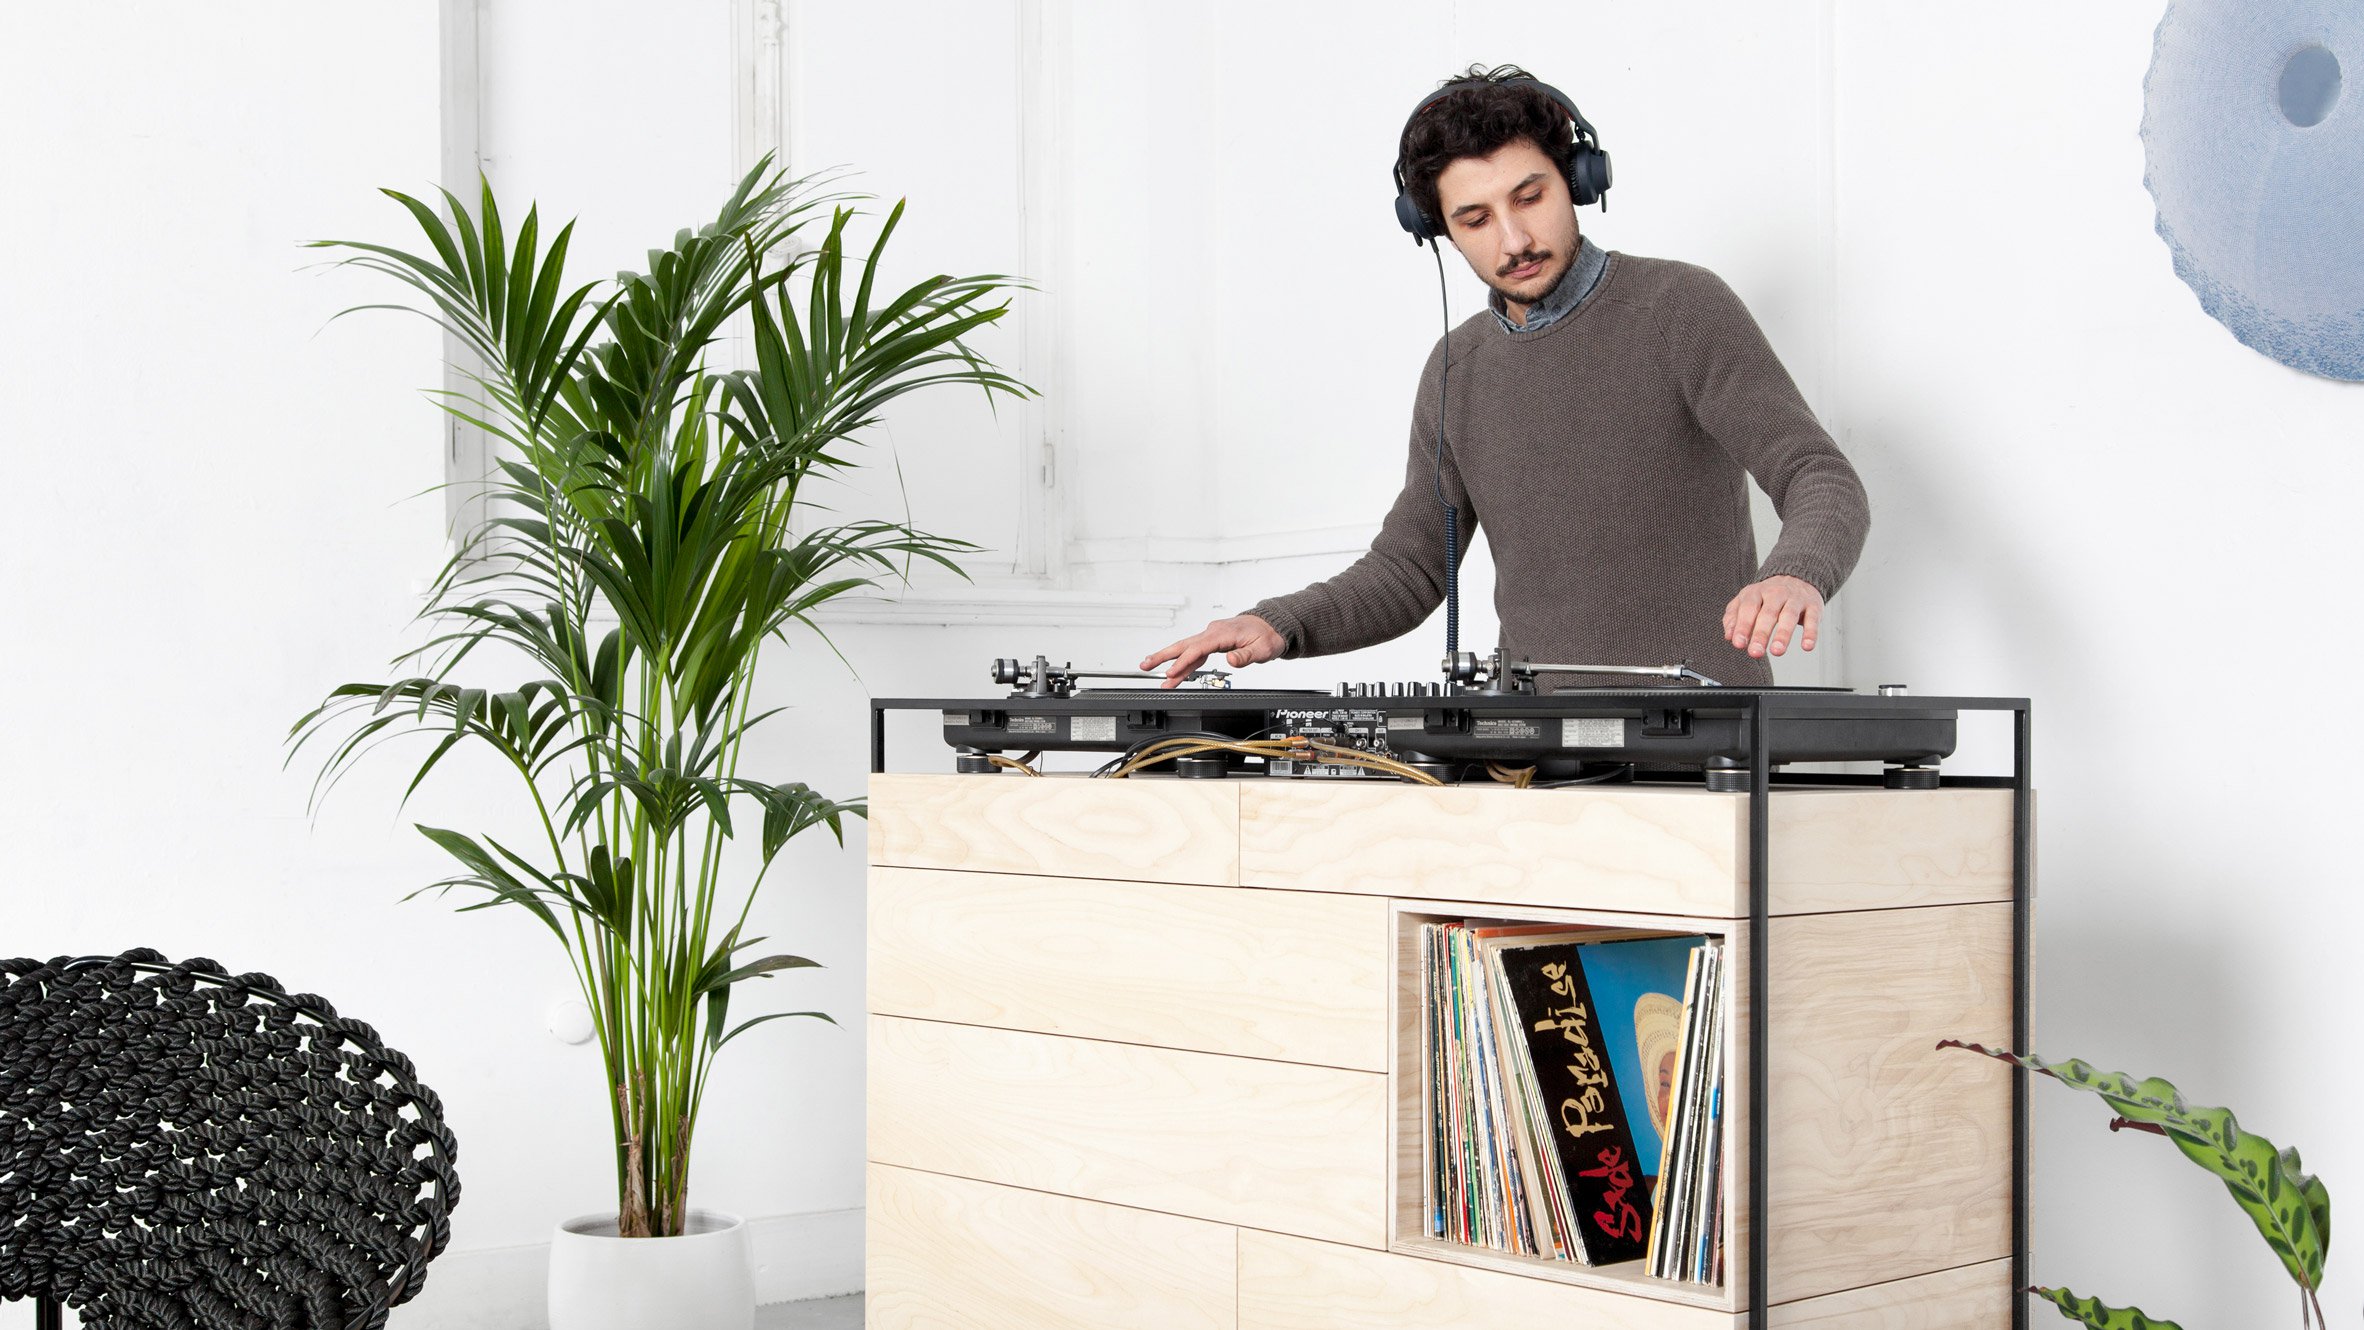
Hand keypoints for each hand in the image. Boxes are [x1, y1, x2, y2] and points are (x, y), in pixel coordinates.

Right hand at [1139, 614, 1285, 687]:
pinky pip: (1194, 652)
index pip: (1197, 649)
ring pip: (1186, 648)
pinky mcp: (1213, 641)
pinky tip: (1174, 671)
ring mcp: (1212, 636)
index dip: (1182, 662)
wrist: (1273, 625)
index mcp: (1222, 633)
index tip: (1170, 673)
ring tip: (1151, 668)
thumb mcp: (1262, 649)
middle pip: (1183, 645)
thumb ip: (1245, 656)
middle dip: (1162, 655)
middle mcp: (1213, 632)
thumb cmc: (1268, 635)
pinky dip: (1183, 661)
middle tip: (1145, 665)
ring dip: (1169, 659)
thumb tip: (1231, 659)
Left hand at [1722, 575, 1822, 658]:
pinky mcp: (1813, 606)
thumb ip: (1734, 618)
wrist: (1797, 577)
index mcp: (1756, 593)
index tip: (1739, 644)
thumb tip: (1729, 636)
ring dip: (1783, 635)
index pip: (1748, 609)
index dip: (1742, 627)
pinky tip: (1807, 646)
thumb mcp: (1746, 601)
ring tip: (1777, 651)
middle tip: (1756, 652)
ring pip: (1789, 616)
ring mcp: (1795, 599)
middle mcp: (1775, 593)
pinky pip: (1812, 620)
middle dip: (1761, 634)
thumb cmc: (1768, 597)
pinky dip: (1811, 633)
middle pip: (1768, 614)